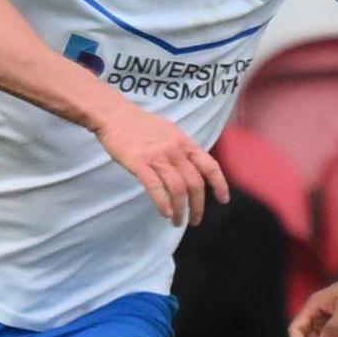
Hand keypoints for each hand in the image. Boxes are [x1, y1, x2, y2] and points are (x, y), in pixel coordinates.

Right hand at [96, 102, 228, 226]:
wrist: (114, 114)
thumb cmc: (141, 124)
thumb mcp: (171, 132)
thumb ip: (183, 149)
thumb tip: (193, 165)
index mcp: (186, 144)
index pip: (210, 166)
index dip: (220, 184)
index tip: (223, 200)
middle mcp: (176, 151)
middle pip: (195, 184)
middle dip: (198, 206)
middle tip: (195, 221)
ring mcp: (157, 157)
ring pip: (177, 189)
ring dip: (180, 209)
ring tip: (177, 222)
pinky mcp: (138, 163)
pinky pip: (155, 187)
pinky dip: (162, 202)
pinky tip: (164, 213)